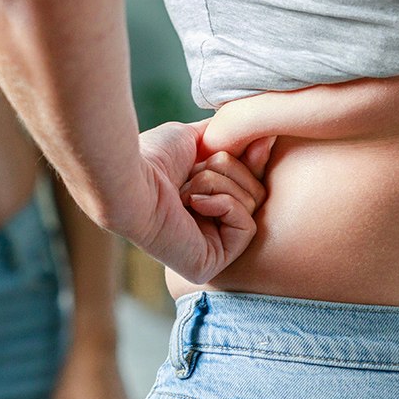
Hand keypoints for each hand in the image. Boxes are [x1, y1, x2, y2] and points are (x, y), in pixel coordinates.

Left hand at [133, 121, 274, 284]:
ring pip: (251, 203)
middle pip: (255, 189)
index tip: (259, 140)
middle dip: (231, 169)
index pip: (248, 179)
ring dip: (219, 185)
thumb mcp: (197, 138)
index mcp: (204, 197)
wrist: (133, 180)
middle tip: (200, 167)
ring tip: (186, 189)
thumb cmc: (155, 156)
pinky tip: (193, 203)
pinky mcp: (212, 262)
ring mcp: (211, 244)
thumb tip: (266, 135)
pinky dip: (224, 205)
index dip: (254, 158)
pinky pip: (246, 226)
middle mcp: (208, 222)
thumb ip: (229, 140)